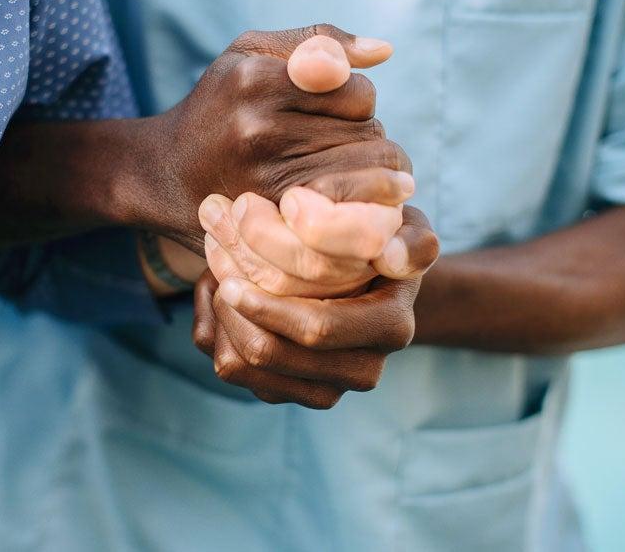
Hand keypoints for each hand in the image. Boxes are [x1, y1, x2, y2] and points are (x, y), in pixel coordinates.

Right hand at [148, 24, 410, 251]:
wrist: (162, 176)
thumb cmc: (218, 106)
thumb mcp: (251, 53)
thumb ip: (318, 40)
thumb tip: (385, 50)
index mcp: (255, 80)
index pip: (359, 93)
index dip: (356, 100)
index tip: (334, 109)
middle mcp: (258, 130)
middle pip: (369, 136)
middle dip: (365, 139)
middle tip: (336, 144)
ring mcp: (264, 181)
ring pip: (365, 177)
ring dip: (367, 176)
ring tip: (339, 170)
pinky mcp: (272, 224)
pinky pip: (350, 213)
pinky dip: (357, 207)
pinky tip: (344, 200)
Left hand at [193, 173, 438, 407]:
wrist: (366, 279)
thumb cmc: (377, 242)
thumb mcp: (405, 230)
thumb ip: (411, 240)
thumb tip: (395, 258)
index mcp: (389, 328)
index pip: (317, 329)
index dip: (267, 305)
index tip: (230, 275)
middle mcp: (362, 370)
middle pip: (270, 354)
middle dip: (231, 309)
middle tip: (213, 263)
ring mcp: (323, 388)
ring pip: (242, 367)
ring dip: (219, 318)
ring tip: (218, 274)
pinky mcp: (288, 393)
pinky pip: (231, 368)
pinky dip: (214, 330)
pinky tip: (220, 295)